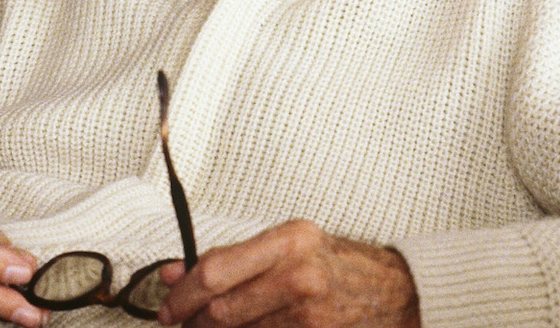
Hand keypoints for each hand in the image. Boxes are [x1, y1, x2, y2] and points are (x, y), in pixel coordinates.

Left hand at [157, 220, 419, 326]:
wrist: (392, 291)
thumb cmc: (331, 262)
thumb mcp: (283, 245)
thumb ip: (227, 258)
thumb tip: (171, 273)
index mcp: (287, 240)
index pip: (216, 270)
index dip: (182, 293)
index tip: (167, 305)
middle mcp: (298, 275)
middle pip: (221, 309)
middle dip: (193, 320)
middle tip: (181, 322)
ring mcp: (308, 313)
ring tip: (210, 327)